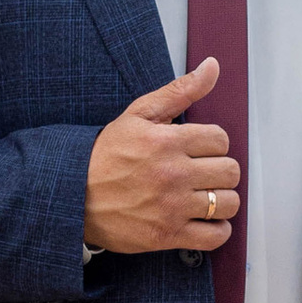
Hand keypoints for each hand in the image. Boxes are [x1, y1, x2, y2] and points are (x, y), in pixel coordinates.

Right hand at [83, 57, 241, 254]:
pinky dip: (217, 230)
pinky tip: (205, 220)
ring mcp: (171, 207)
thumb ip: (180, 90)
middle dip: (220, 171)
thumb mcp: (139, 114)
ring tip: (205, 197)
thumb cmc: (105, 155)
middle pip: (230, 171)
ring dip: (222, 200)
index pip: (221, 140)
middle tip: (203, 174)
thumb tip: (213, 66)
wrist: (71, 195)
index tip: (199, 151)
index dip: (212, 145)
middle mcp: (173, 174)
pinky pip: (215, 236)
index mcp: (168, 141)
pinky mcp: (167, 235)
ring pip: (228, 203)